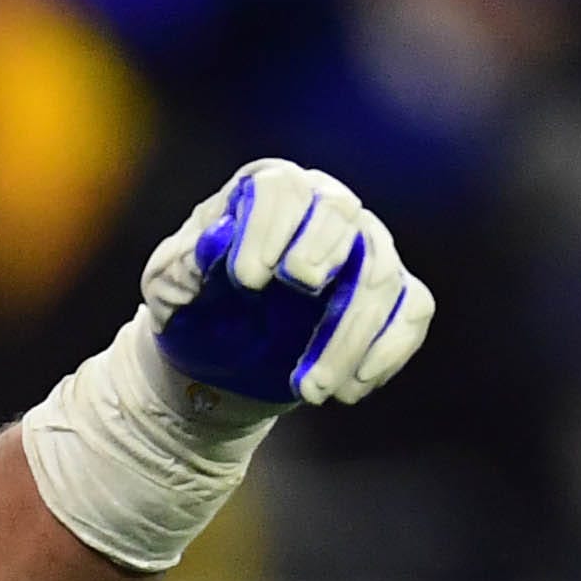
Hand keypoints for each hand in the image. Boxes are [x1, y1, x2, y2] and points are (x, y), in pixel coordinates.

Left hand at [144, 160, 435, 409]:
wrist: (215, 358)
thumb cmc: (193, 307)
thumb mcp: (168, 287)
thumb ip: (183, 264)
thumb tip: (214, 240)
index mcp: (267, 195)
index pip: (281, 189)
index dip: (268, 228)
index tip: (245, 280)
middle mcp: (324, 211)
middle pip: (340, 215)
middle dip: (319, 254)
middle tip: (296, 291)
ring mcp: (365, 252)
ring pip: (378, 274)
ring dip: (347, 334)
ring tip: (309, 391)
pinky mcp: (390, 296)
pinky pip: (411, 311)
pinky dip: (386, 351)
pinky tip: (350, 390)